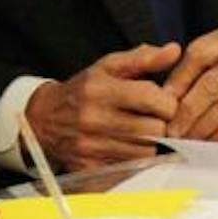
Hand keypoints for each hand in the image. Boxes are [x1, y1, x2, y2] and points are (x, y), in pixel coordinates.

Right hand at [27, 42, 181, 172]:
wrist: (43, 119)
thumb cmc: (83, 90)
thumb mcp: (109, 66)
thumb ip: (143, 58)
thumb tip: (174, 50)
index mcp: (100, 89)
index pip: (152, 99)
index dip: (168, 102)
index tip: (165, 102)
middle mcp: (94, 119)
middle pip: (153, 129)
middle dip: (162, 124)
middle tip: (156, 119)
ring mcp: (90, 146)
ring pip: (145, 152)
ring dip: (151, 143)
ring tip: (143, 132)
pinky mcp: (89, 168)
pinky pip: (130, 168)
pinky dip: (136, 159)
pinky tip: (130, 147)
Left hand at [163, 18, 217, 140]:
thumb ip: (199, 68)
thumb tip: (165, 95)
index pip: (201, 52)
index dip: (179, 79)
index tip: (165, 101)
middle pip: (214, 81)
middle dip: (189, 110)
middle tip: (174, 128)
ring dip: (204, 126)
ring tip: (189, 138)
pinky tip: (211, 139)